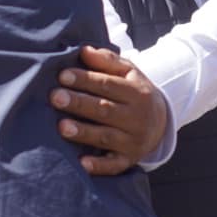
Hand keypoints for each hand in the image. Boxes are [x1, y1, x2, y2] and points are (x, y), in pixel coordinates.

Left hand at [49, 46, 168, 175]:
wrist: (161, 122)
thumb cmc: (134, 92)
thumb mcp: (128, 73)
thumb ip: (107, 61)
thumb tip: (83, 50)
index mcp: (137, 93)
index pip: (108, 85)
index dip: (85, 80)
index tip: (62, 75)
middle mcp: (137, 118)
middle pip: (105, 110)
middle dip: (80, 103)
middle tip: (55, 97)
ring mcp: (133, 141)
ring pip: (106, 136)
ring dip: (84, 132)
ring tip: (62, 127)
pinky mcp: (128, 160)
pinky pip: (114, 165)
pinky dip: (99, 166)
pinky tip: (82, 163)